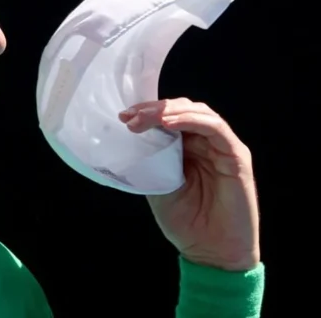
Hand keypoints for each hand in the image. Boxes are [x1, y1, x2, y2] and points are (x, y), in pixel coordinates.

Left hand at [119, 98, 259, 270]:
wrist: (211, 252)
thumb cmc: (187, 222)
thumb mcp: (158, 184)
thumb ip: (150, 159)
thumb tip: (128, 138)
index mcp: (188, 148)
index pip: (169, 118)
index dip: (146, 113)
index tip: (123, 116)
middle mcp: (206, 144)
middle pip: (182, 110)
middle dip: (153, 109)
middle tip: (129, 116)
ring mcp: (222, 148)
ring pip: (198, 113)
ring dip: (168, 111)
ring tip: (144, 117)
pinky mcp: (237, 156)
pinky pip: (214, 128)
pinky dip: (190, 120)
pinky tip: (169, 122)